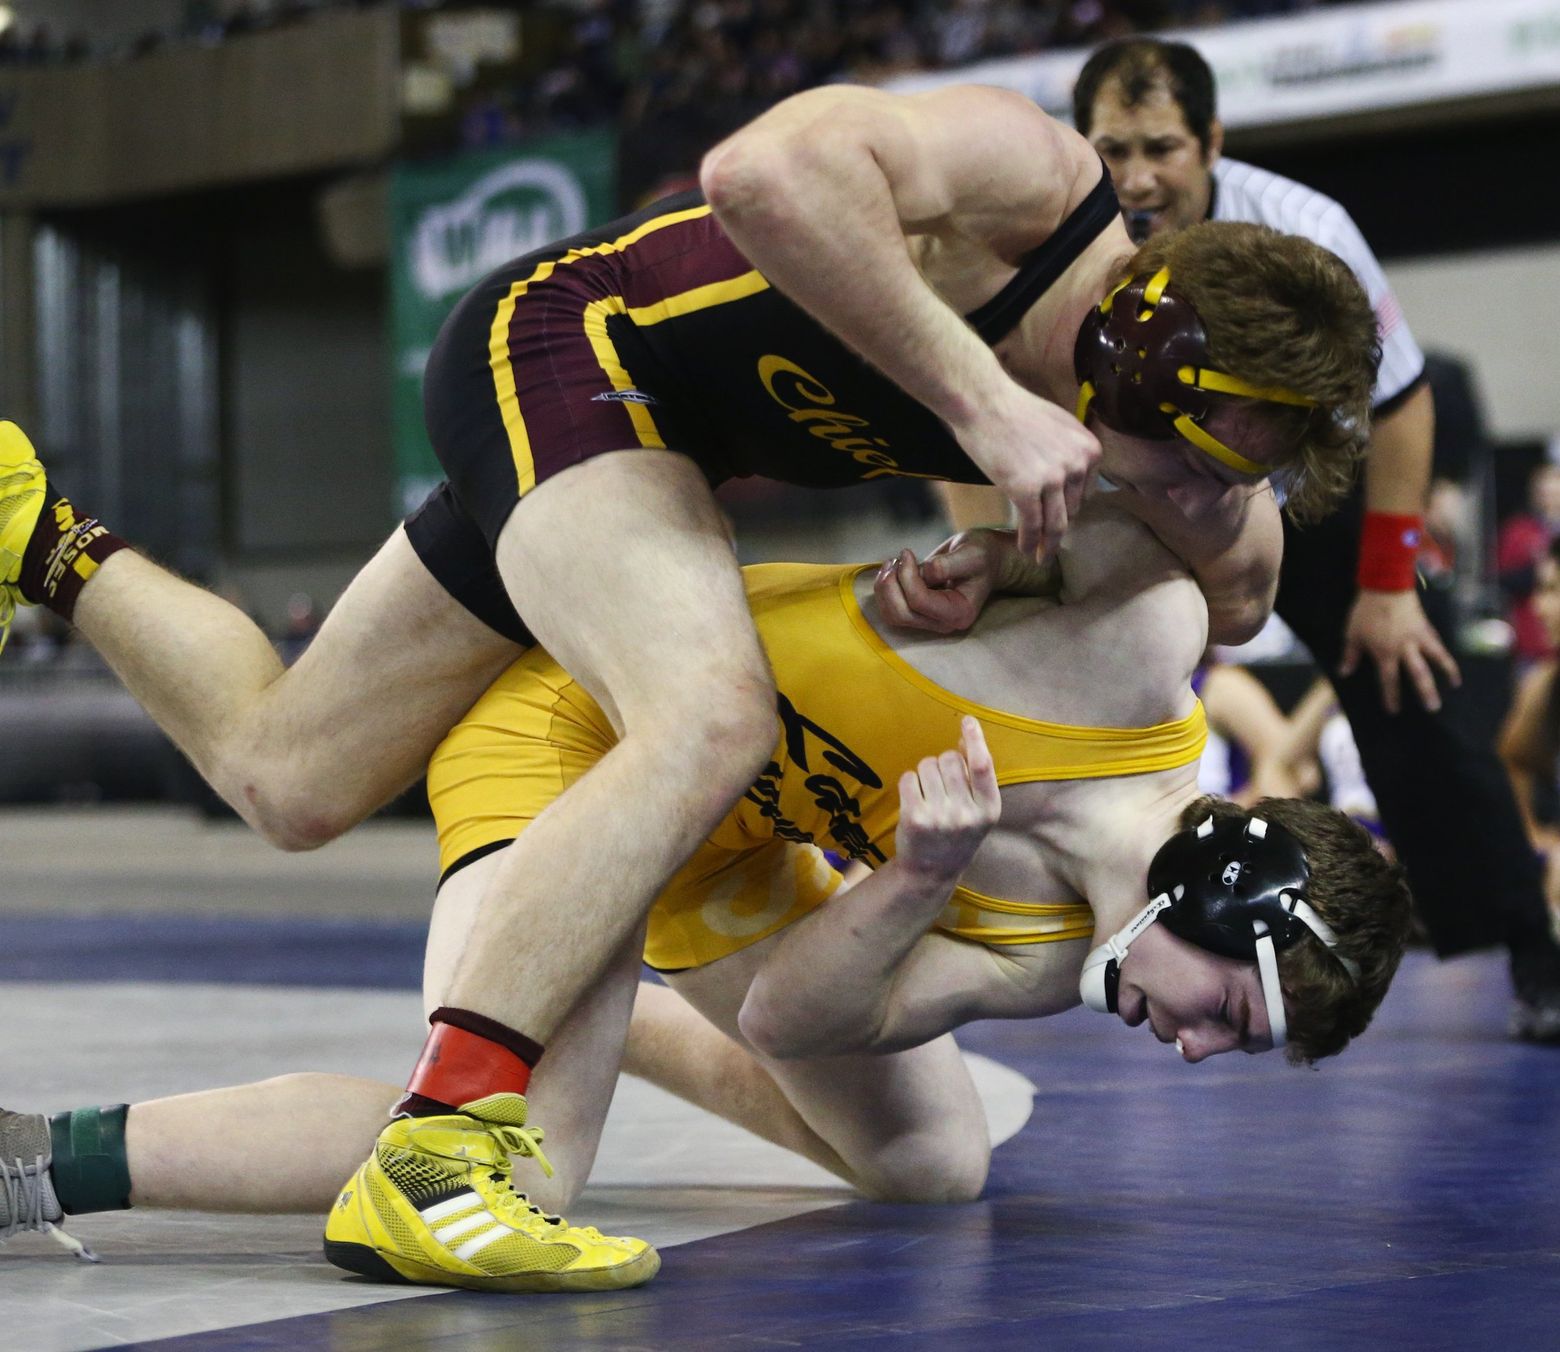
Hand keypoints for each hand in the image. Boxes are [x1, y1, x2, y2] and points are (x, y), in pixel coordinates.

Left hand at [874, 530, 1058, 633]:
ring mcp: (929, 621)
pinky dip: (884, 589)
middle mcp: (943, 623)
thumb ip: (948, 564)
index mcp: (959, 612)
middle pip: (900, 614)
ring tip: (893, 562)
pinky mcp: (918, 614)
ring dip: (884, 587)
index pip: (919, 602)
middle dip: (890, 585)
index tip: (907, 552)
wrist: (986, 560)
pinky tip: (893, 570)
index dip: (906, 576)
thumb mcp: (972, 553)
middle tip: (896, 559)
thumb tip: (924, 572)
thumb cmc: (981, 555)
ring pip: (891, 614)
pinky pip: (890, 609)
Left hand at [895, 716, 1001, 883]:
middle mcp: (967, 814)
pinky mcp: (914, 818)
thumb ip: (976, 779)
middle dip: (944, 762)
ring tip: (929, 793)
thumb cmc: (957, 834)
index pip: (984, 766)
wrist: (931, 872)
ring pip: (928, 765)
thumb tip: (966, 738)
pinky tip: (915, 798)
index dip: (976, 740)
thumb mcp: (978, 812)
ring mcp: (940, 816)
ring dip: (925, 772)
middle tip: (942, 784)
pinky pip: (909, 777)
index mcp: (989, 810)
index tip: (968, 721)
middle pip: (950, 759)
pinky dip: (910, 782)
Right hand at [953, 386, 1099, 558]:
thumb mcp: (1059, 426)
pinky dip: (1029, 542)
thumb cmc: (1014, 410)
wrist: (985, 402)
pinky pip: (1032, 525)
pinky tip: (1025, 550)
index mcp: (1089, 449)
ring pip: (1056, 524)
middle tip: (1048, 542)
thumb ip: (1069, 452)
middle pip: (1072, 509)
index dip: (1070, 507)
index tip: (1059, 518)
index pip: (1086, 491)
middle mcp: (1077, 465)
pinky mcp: (1026, 490)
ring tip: (1041, 557)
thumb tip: (1068, 476)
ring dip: (1048, 544)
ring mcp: (1053, 479)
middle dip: (1058, 525)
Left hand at [1338, 589, 1461, 713]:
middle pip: (1419, 675)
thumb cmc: (1365, 611)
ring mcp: (1418, 637)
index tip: (1394, 711)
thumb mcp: (1352, 634)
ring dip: (1447, 672)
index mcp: (1385, 653)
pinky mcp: (1426, 626)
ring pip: (1437, 658)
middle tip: (1433, 709)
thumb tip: (1344, 673)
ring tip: (1455, 685)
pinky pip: (1437, 643)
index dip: (1391, 697)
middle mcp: (1405, 648)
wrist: (1385, 586)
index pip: (1389, 680)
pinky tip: (1448, 661)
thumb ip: (1350, 656)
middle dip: (1426, 693)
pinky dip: (1444, 653)